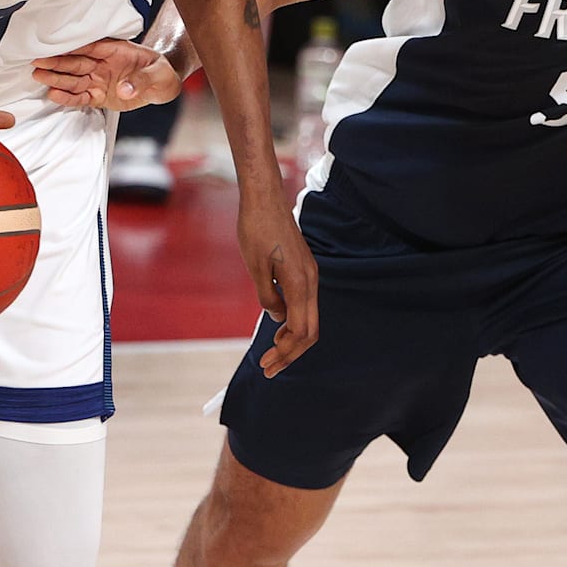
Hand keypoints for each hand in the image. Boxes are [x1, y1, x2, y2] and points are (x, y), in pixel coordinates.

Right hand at [31, 38, 182, 109]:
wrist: (161, 84)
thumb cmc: (160, 72)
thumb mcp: (159, 73)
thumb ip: (142, 80)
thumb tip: (124, 89)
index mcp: (116, 50)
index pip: (91, 47)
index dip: (74, 47)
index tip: (56, 47)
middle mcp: (102, 64)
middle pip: (76, 62)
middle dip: (57, 62)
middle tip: (38, 61)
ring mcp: (98, 79)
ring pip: (74, 79)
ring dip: (56, 78)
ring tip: (38, 76)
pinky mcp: (98, 95)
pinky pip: (81, 97)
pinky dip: (68, 98)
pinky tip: (53, 95)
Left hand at [238, 195, 319, 375]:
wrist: (265, 199)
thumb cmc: (256, 229)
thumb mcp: (255, 268)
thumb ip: (268, 297)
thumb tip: (278, 319)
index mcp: (300, 283)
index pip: (300, 330)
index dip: (285, 352)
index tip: (267, 364)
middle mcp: (311, 280)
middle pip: (309, 330)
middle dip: (291, 353)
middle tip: (269, 368)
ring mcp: (310, 274)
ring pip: (309, 318)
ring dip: (293, 339)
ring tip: (273, 353)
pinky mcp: (304, 269)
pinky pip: (305, 303)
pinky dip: (295, 322)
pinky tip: (279, 327)